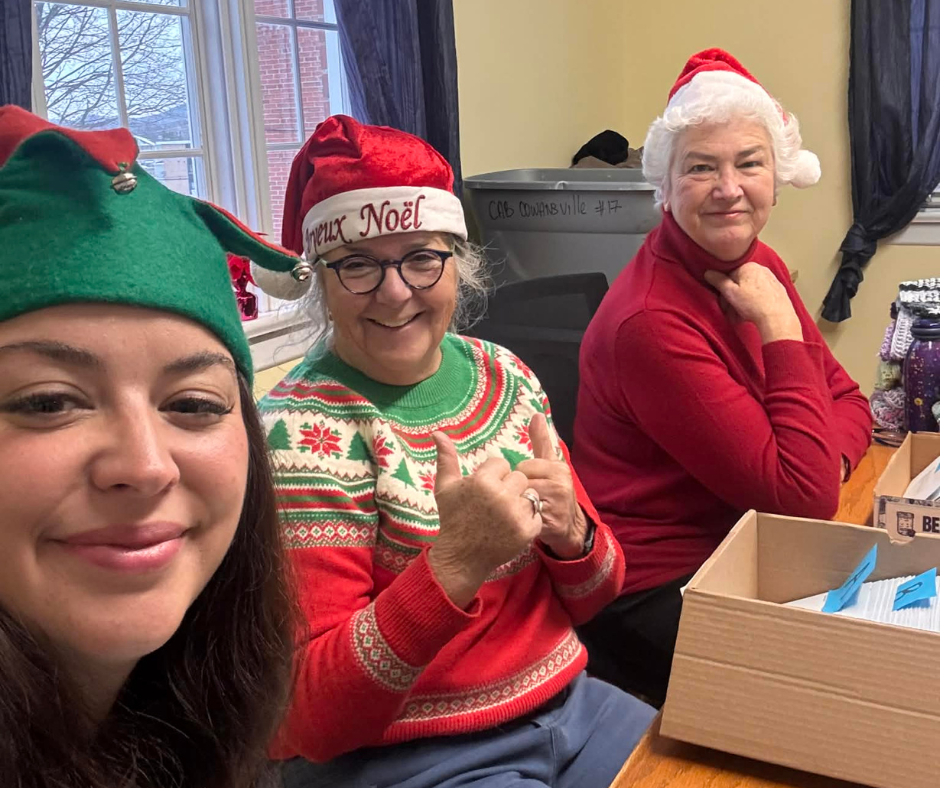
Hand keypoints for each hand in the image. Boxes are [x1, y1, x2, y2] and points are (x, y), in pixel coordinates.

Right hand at [428, 432, 542, 607]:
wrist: (461, 557)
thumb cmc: (453, 519)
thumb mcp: (445, 487)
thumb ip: (445, 458)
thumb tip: (437, 433)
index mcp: (482, 481)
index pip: (501, 464)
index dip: (493, 476)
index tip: (483, 493)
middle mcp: (501, 495)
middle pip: (518, 477)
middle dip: (508, 488)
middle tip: (494, 505)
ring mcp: (516, 514)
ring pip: (530, 493)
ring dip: (520, 502)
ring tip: (503, 515)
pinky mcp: (527, 530)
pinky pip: (537, 513)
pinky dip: (528, 520)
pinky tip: (511, 527)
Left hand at [515, 414, 587, 559]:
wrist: (570, 526)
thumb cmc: (555, 492)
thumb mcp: (550, 465)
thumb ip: (541, 441)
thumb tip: (537, 414)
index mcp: (558, 467)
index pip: (523, 467)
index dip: (519, 477)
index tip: (527, 484)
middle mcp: (560, 484)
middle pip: (521, 482)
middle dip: (518, 491)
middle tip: (524, 498)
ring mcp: (557, 505)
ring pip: (521, 499)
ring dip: (518, 505)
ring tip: (524, 508)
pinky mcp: (550, 523)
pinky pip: (524, 517)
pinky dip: (520, 519)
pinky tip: (525, 520)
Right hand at [704, 263, 801, 343]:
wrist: (777, 317)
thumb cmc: (753, 304)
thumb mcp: (730, 292)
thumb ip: (718, 281)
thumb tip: (708, 272)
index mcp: (748, 266)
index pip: (729, 276)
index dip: (724, 292)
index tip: (723, 303)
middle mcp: (761, 269)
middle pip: (740, 284)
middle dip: (734, 299)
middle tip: (731, 313)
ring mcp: (771, 280)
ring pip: (750, 291)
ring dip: (743, 303)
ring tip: (741, 316)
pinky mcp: (778, 290)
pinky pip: (761, 295)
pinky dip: (755, 303)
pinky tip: (753, 314)